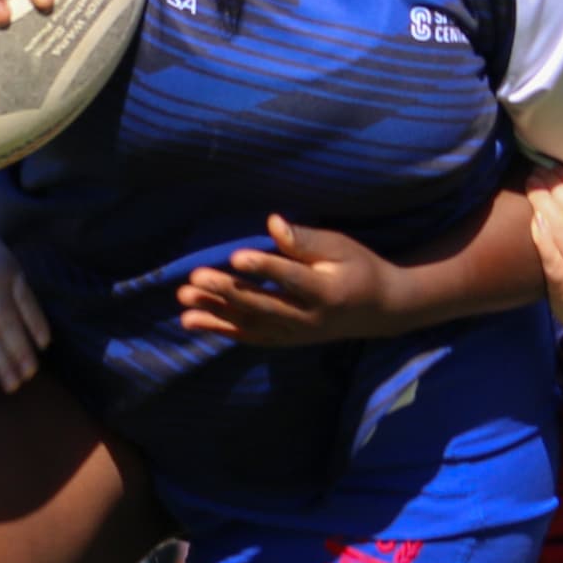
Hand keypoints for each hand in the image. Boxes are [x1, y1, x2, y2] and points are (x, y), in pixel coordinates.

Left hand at [173, 216, 403, 344]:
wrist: (378, 310)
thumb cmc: (357, 268)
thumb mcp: (340, 247)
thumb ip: (305, 241)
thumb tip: (272, 222)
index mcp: (327, 291)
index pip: (291, 279)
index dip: (264, 267)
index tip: (236, 255)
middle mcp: (309, 319)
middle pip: (263, 305)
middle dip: (227, 292)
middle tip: (195, 278)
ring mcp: (296, 334)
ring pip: (251, 325)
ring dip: (215, 314)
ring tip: (184, 302)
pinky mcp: (285, 340)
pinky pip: (250, 337)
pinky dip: (222, 330)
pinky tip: (194, 321)